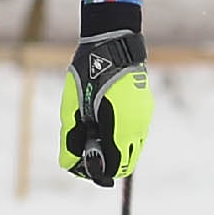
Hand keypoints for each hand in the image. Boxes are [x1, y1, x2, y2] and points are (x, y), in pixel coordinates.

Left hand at [59, 18, 153, 184]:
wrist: (112, 44)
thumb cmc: (87, 74)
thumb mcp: (72, 107)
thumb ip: (70, 138)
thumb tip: (68, 164)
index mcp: (119, 127)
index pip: (113, 167)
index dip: (95, 171)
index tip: (80, 161)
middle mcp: (137, 127)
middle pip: (124, 165)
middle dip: (105, 164)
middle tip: (86, 151)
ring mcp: (144, 118)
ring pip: (132, 152)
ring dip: (114, 152)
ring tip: (94, 135)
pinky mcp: (145, 110)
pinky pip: (135, 136)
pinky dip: (120, 138)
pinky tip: (104, 123)